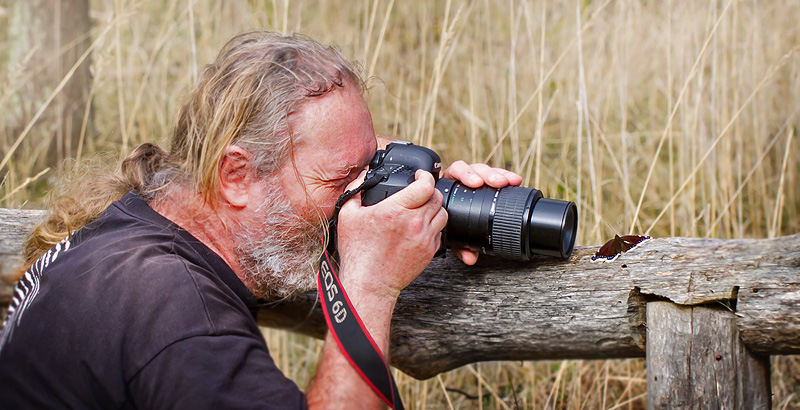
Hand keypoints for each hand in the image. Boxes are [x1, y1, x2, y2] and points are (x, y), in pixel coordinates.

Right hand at [336, 169, 447, 300]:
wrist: (369, 283)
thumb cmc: (357, 252)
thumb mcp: (347, 215)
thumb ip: (356, 190)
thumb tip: (363, 175)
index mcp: (395, 210)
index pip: (425, 186)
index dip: (425, 176)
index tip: (420, 176)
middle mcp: (414, 223)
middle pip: (437, 197)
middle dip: (430, 191)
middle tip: (420, 192)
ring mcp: (424, 238)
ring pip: (442, 213)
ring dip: (434, 208)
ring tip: (422, 209)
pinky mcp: (429, 251)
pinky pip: (440, 232)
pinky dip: (433, 226)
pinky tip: (420, 227)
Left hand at [440, 161, 522, 264]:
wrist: (447, 224)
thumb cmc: (448, 225)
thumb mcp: (452, 235)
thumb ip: (458, 245)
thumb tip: (470, 257)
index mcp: (448, 187)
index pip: (454, 172)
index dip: (465, 175)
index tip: (476, 183)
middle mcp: (460, 180)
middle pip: (473, 169)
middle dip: (486, 174)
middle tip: (497, 182)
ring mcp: (474, 179)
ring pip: (485, 171)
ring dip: (498, 174)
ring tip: (509, 181)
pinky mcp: (486, 180)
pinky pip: (497, 176)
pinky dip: (506, 177)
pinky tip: (515, 181)